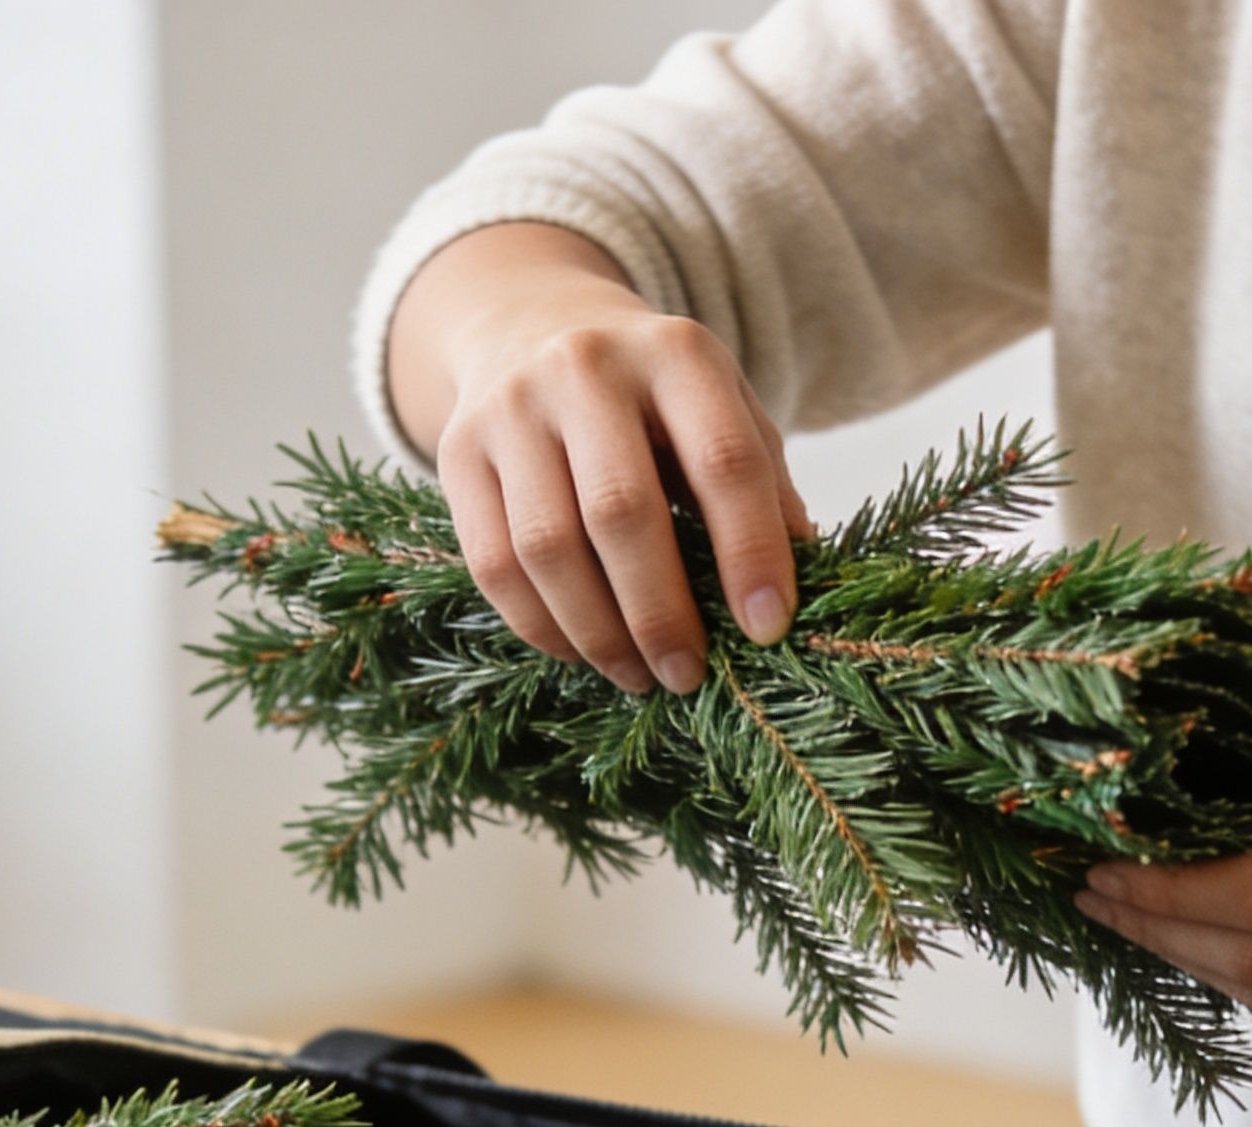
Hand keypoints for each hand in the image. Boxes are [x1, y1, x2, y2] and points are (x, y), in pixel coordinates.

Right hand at [385, 223, 809, 694]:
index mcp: (677, 352)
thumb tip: (795, 592)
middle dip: (660, 612)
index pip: (723, 461)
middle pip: (621, 511)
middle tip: (688, 674)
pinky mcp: (457, 452)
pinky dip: (540, 625)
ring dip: (598, 632)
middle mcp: (585, 368)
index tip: (767, 629)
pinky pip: (493, 564)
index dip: (749, 552)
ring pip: (546, 547)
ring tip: (638, 675)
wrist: (533, 326)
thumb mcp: (722, 409)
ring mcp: (511, 408)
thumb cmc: (653, 395)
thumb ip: (763, 486)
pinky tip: (581, 652)